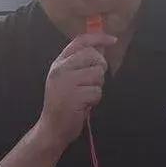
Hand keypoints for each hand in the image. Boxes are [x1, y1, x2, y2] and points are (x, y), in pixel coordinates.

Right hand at [37, 33, 111, 149]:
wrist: (52, 128)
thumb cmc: (63, 103)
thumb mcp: (67, 79)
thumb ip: (81, 63)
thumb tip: (101, 47)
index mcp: (58, 63)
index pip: (80, 41)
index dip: (98, 37)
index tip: (113, 40)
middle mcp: (60, 70)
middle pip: (92, 56)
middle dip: (100, 68)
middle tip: (93, 82)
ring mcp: (66, 83)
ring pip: (97, 74)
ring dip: (96, 87)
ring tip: (85, 95)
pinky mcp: (74, 97)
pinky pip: (97, 92)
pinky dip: (94, 100)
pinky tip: (84, 105)